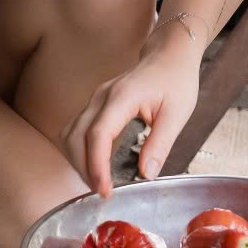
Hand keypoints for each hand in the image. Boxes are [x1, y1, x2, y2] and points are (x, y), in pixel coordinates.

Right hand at [64, 20, 205, 196]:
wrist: (169, 56)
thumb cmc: (175, 80)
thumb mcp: (177, 113)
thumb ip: (160, 144)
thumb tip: (146, 174)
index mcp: (122, 97)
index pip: (98, 134)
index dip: (96, 165)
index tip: (105, 189)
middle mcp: (101, 97)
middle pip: (76, 137)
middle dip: (84, 168)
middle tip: (104, 192)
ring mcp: (95, 100)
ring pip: (70, 134)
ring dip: (78, 161)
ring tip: (99, 182)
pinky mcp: (95, 106)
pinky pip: (76, 131)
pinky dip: (79, 152)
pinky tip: (95, 166)